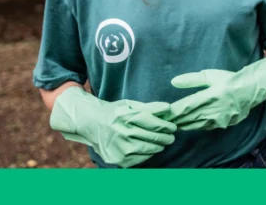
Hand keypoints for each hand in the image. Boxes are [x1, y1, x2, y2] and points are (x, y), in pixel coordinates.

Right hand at [49, 88, 175, 167]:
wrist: (91, 124)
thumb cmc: (115, 112)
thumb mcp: (130, 105)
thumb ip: (150, 107)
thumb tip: (168, 108)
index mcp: (127, 117)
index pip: (155, 124)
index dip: (168, 127)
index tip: (174, 127)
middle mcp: (122, 133)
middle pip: (154, 138)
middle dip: (166, 138)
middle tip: (171, 137)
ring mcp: (119, 148)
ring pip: (148, 150)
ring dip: (158, 147)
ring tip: (162, 143)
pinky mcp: (117, 159)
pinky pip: (139, 159)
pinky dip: (147, 155)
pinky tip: (149, 149)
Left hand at [165, 55, 265, 130]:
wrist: (251, 89)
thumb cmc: (229, 79)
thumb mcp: (210, 75)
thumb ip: (191, 80)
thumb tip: (173, 82)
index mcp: (210, 96)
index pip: (184, 107)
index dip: (171, 112)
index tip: (160, 113)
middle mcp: (214, 110)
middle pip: (187, 119)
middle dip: (173, 120)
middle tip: (160, 122)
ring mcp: (218, 119)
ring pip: (194, 125)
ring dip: (182, 125)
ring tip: (170, 125)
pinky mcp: (222, 124)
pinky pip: (204, 127)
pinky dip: (194, 126)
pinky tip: (187, 125)